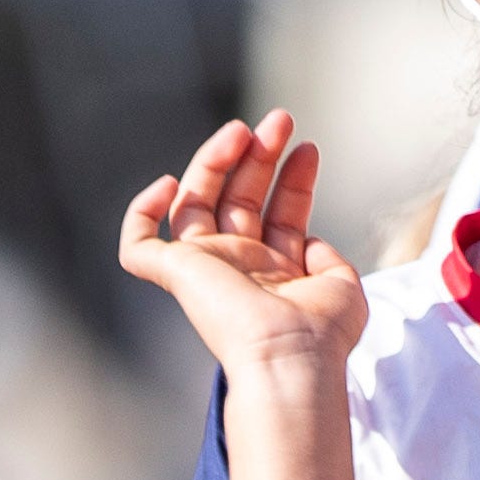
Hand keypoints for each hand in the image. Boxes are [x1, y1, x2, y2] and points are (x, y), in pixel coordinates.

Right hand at [119, 109, 361, 379]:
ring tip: (244, 130)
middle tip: (280, 120)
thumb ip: (329, 260)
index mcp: (276, 275)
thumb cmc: (321, 334)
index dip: (293, 180)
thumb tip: (312, 241)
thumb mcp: (341, 287)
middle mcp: (238, 270)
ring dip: (216, 160)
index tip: (309, 149)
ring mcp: (205, 272)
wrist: (290, 359)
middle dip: (258, 156)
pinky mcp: (175, 275)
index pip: (278, 216)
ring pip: (194, 204)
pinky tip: (169, 185)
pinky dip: (141, 212)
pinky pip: (138, 245)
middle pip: (238, 199)